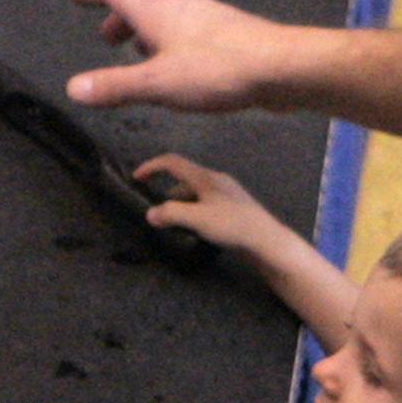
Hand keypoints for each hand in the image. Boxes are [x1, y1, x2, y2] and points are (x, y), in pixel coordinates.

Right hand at [64, 0, 289, 111]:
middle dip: (121, 10)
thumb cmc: (217, 70)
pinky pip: (190, 24)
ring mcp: (208, 16)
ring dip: (147, 23)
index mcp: (158, 13)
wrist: (281, 67)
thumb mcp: (157, 84)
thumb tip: (73, 87)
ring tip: (139, 51)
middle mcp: (182, 6)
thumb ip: (115, 85)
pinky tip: (177, 60)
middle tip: (108, 36)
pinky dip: (172, 35)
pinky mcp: (228, 32)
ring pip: (169, 8)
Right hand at [131, 152, 296, 265]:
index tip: (136, 178)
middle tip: (157, 213)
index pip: (173, 163)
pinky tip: (195, 228)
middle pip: (184, 179)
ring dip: (180, 205)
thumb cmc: (231, 225)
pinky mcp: (233, 207)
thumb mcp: (196, 219)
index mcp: (206, 178)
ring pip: (195, 193)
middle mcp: (216, 180)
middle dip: (166, 193)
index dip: (152, 166)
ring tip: (174, 225)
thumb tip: (150, 214)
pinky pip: (205, 203)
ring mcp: (226, 193)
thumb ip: (170, 213)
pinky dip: (193, 211)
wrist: (266, 239)